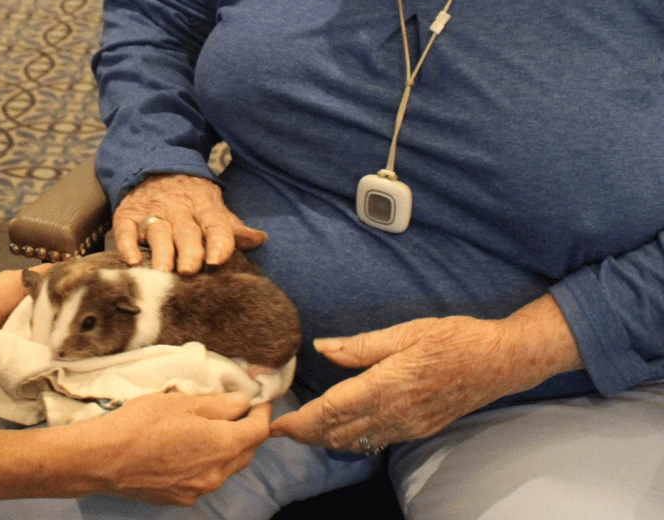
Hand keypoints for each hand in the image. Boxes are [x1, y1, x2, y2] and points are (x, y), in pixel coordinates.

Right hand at [91, 392, 270, 505]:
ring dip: (227, 447)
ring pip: (227, 467)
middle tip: (237, 409)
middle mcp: (216, 474)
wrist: (105, 459)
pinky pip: (205, 478)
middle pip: (246, 451)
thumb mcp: (183, 402)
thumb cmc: (143, 422)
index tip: (258, 398)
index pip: (259, 430)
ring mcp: (199, 490)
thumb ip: (220, 404)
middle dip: (247, 429)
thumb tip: (243, 402)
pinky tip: (188, 448)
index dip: (263, 411)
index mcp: (222, 446)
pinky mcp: (181, 499)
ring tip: (211, 427)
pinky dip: (207, 462)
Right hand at [114, 174, 266, 273]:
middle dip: (188, 250)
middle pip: (185, 230)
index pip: (215, 223)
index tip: (218, 260)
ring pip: (157, 231)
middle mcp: (177, 208)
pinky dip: (127, 245)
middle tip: (189, 270)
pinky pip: (125, 231)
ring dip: (160, 251)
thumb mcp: (212, 205)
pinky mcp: (126, 215)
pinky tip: (132, 260)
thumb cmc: (189, 196)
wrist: (153, 166)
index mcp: (203, 205)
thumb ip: (231, 226)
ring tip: (162, 271)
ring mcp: (151, 211)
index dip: (218, 241)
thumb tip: (259, 239)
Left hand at [270, 298, 581, 450]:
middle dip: (306, 434)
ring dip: (326, 438)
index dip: (301, 423)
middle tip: (280, 426)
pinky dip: (351, 437)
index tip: (275, 424)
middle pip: (339, 433)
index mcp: (386, 388)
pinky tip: (342, 427)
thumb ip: (359, 346)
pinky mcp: (419, 428)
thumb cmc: (451, 339)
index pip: (332, 412)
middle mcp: (394, 415)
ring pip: (356, 441)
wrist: (499, 362)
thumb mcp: (403, 333)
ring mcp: (408, 426)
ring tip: (303, 427)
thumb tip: (322, 348)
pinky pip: (376, 439)